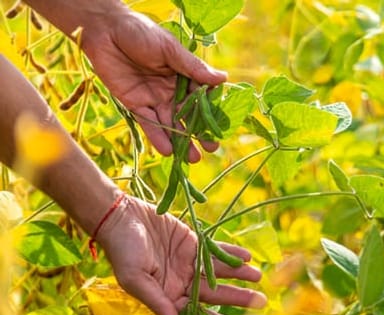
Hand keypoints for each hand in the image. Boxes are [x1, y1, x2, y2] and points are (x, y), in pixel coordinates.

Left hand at [77, 11, 225, 162]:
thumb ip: (193, 67)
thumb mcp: (170, 49)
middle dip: (200, 132)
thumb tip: (223, 79)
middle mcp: (171, 89)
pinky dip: (158, 137)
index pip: (203, 97)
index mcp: (184, 75)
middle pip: (189, 115)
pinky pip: (148, 123)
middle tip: (211, 148)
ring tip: (193, 159)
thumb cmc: (140, 33)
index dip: (212, 112)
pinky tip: (168, 151)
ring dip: (181, 141)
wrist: (105, 32)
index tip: (222, 127)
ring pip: (170, 123)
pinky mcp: (134, 104)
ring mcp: (153, 98)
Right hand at [91, 194, 265, 314]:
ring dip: (239, 274)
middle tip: (261, 301)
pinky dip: (232, 254)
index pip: (198, 312)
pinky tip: (247, 257)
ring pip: (219, 272)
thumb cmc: (123, 251)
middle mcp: (181, 282)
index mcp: (168, 295)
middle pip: (215, 294)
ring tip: (258, 276)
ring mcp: (189, 262)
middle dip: (238, 298)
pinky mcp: (193, 243)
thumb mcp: (135, 278)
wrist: (120, 218)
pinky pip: (216, 250)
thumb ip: (157, 302)